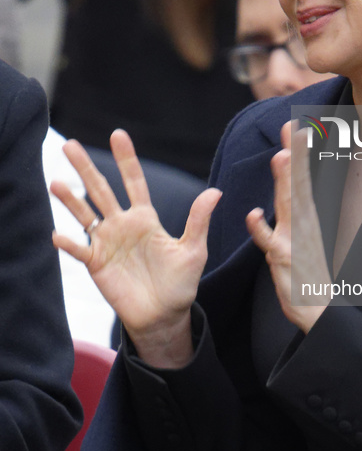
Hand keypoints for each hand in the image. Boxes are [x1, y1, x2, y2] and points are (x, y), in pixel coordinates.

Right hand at [51, 129, 220, 367]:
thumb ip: (199, 221)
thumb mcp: (194, 250)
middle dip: (86, 167)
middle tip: (68, 144)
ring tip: (56, 182)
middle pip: (102, 190)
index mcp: (146, 218)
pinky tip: (58, 234)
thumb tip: (216, 192)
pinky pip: (80, 250)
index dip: (126, 159)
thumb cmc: (180, 283)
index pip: (134, 182)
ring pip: (85, 215)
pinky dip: (69, 243)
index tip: (118, 135)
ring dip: (70, 199)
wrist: (165, 316)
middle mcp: (122, 226)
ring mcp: (107, 244)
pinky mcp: (97, 265)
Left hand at [246, 121, 330, 333]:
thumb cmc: (307, 272)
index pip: (302, 178)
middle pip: (297, 183)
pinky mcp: (283, 259)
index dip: (299, 152)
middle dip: (294, 154)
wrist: (318, 308)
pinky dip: (261, 229)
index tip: (297, 125)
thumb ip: (295, 211)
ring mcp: (294, 240)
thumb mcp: (303, 235)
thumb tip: (290, 191)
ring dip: (284, 181)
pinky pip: (269, 242)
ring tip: (281, 156)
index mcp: (306, 217)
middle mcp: (303, 223)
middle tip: (292, 127)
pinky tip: (253, 214)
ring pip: (287, 205)